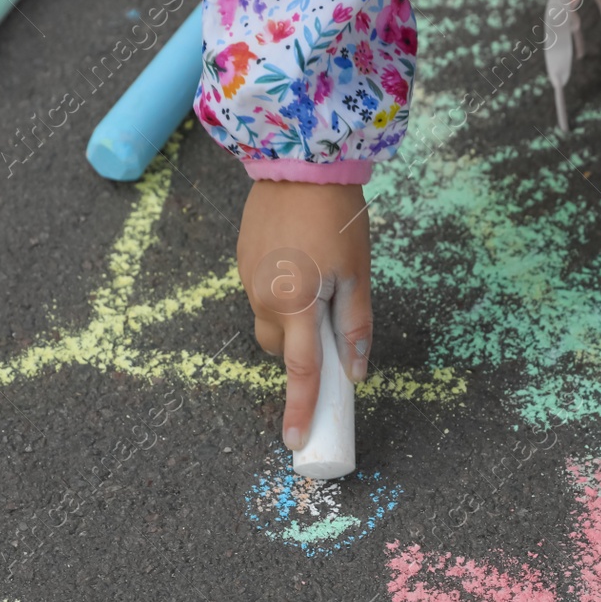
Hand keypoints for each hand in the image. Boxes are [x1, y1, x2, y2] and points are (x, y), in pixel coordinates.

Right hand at [237, 179, 371, 450]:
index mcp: (295, 303)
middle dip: (299, 351)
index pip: (299, 371)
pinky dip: (281, 294)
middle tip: (327, 327)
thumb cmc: (337, 217)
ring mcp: (246, 278)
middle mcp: (262, 296)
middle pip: (278, 349)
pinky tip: (300, 263)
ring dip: (291, 319)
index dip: (301, 408)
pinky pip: (261, 293)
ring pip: (269, 320)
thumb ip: (356, 325)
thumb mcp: (358, 274)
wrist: (298, 160)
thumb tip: (356, 372)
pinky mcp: (242, 259)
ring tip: (317, 281)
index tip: (295, 441)